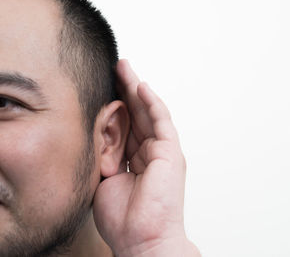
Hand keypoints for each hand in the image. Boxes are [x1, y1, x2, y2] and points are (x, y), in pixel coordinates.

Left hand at [93, 60, 199, 255]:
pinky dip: (152, 102)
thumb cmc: (126, 219)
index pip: (128, 126)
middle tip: (116, 68)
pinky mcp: (170, 152)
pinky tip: (140, 86)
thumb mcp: (106, 179)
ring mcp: (163, 151)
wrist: (142, 239)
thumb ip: (106, 155)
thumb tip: (100, 136)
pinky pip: (161, 121)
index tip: (104, 88)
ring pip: (149, 113)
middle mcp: (152, 153)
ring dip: (136, 89)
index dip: (117, 105)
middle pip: (138, 114)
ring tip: (124, 67)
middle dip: (126, 90)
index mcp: (138, 160)